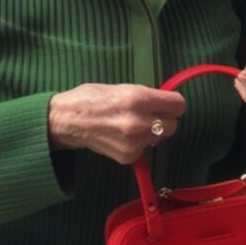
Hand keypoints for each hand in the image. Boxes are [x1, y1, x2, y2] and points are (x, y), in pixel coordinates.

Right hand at [48, 83, 186, 164]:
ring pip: (159, 139)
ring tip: (128, 125)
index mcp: (138, 99)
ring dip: (150, 133)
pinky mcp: (129, 157)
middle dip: (163, 120)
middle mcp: (140, 122)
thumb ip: (146, 96)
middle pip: (172, 125)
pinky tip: (120, 137)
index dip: (172, 104)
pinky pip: (144, 149)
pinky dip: (137, 144)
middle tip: (148, 116)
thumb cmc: (91, 98)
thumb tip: (163, 102)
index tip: (165, 104)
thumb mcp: (122, 88)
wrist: (67, 121)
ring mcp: (135, 142)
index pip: (178, 105)